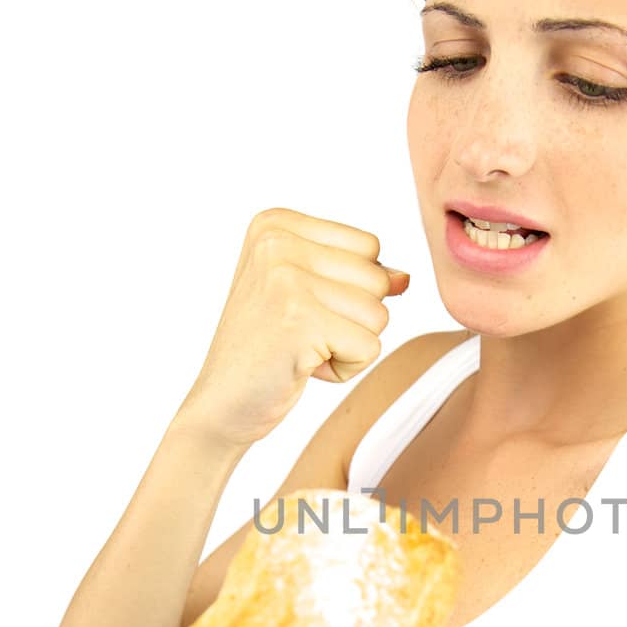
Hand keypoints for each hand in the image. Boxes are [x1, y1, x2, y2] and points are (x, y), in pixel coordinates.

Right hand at [176, 207, 409, 449]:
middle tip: (300, 334)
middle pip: (377, 278)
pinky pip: (370, 348)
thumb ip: (356, 276)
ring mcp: (286, 279)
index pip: (369, 247)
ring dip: (349, 344)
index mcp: (275, 224)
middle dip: (352, 319)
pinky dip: (345, 368)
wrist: (222, 403)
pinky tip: (303, 367)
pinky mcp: (300, 321)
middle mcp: (276, 242)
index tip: (300, 309)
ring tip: (301, 349)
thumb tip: (404, 277)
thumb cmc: (267, 348)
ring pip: (379, 314)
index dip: (350, 289)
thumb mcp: (308, 294)